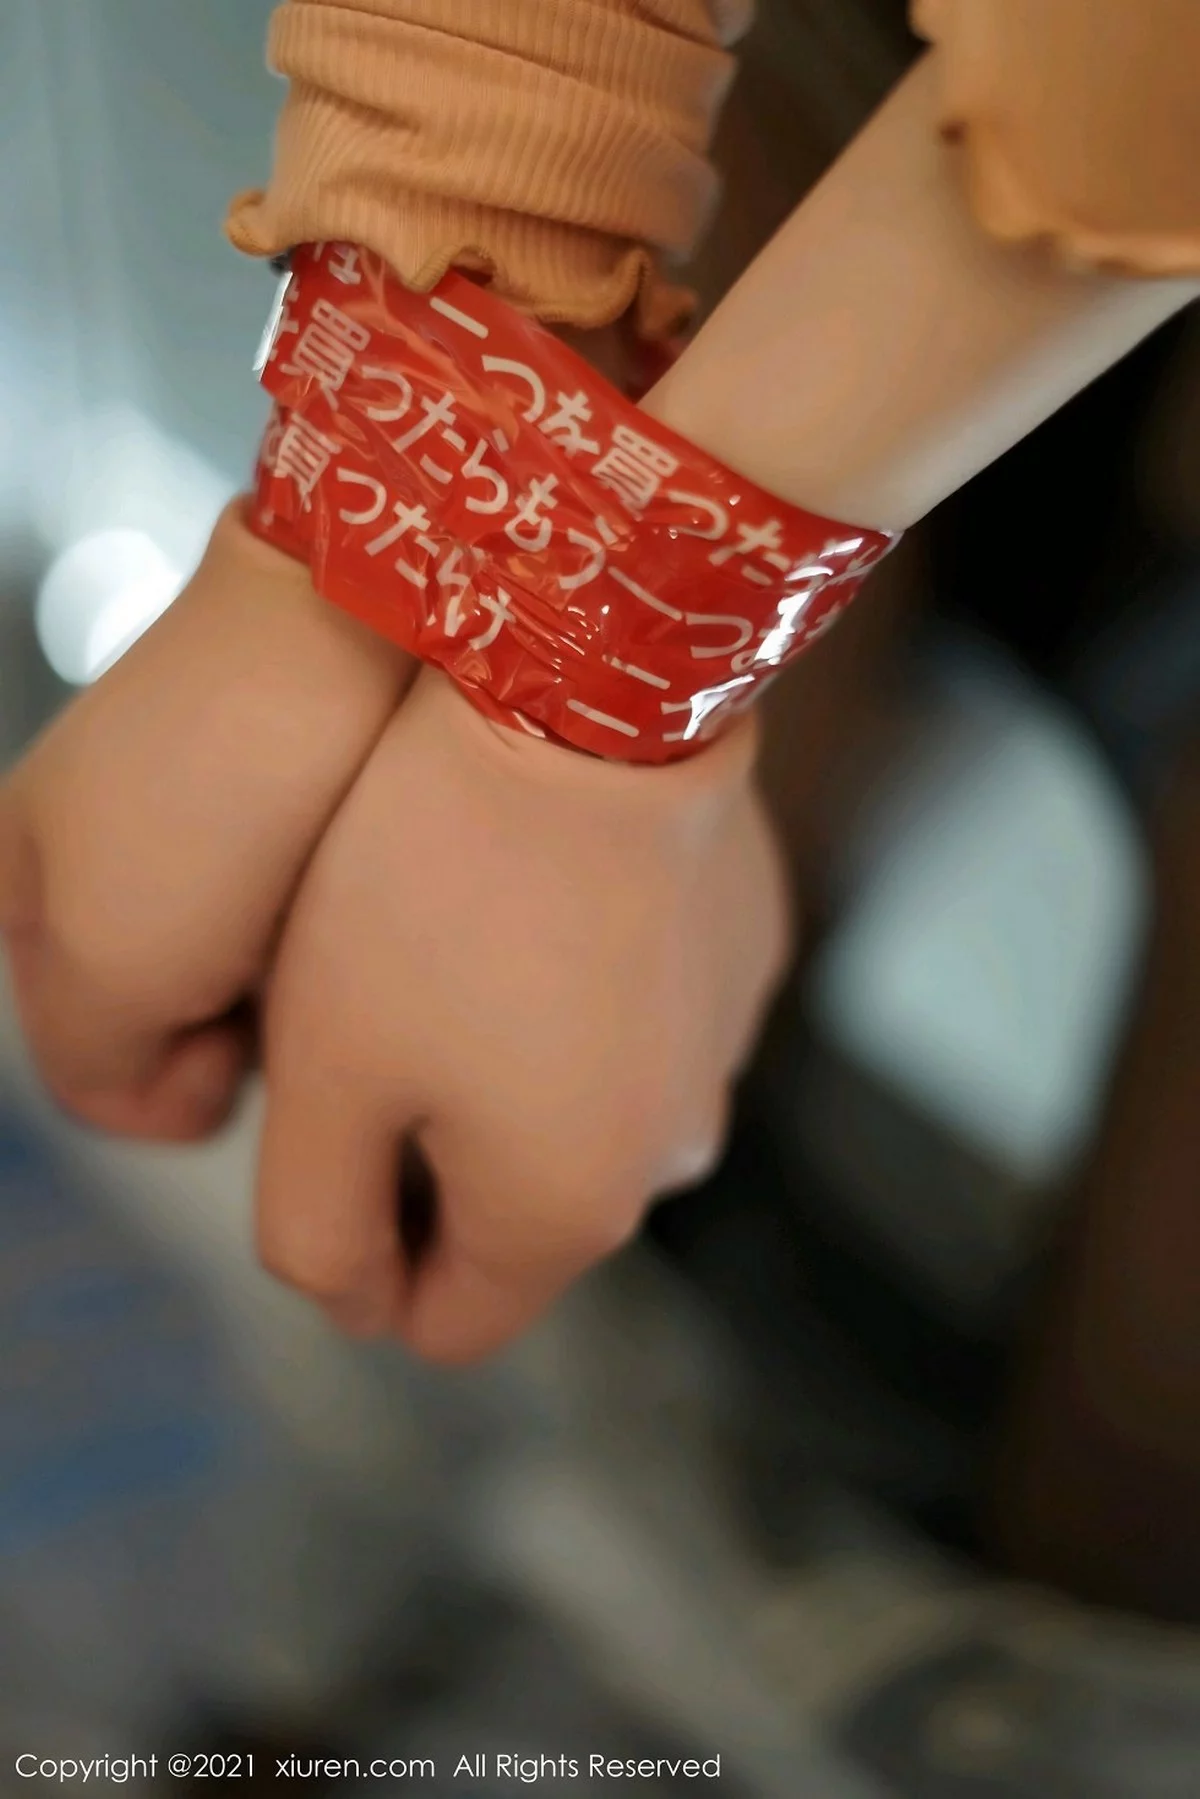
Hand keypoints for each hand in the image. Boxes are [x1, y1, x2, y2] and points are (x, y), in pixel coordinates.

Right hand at [0, 501, 412, 1138]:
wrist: (350, 616)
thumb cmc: (214, 789)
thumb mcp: (107, 959)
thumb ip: (98, 1066)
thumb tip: (175, 1091)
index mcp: (22, 888)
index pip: (88, 1068)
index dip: (162, 1085)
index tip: (225, 1045)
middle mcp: (106, 859)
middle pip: (176, 1022)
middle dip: (231, 1031)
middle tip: (278, 970)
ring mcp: (200, 822)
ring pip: (249, 978)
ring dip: (291, 983)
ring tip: (330, 918)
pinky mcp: (284, 792)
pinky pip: (305, 911)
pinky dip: (334, 925)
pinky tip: (366, 886)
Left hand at [256, 667, 788, 1361]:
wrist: (584, 693)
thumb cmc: (432, 882)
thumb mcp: (325, 1077)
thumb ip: (319, 1231)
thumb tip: (356, 1301)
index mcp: (564, 1214)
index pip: (444, 1323)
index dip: (361, 1265)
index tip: (316, 1146)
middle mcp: (670, 1155)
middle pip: (515, 1216)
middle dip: (430, 1155)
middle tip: (365, 1023)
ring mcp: (720, 1050)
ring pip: (578, 1109)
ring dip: (510, 1066)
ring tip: (448, 941)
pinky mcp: (746, 953)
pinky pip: (638, 1016)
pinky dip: (581, 989)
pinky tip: (533, 892)